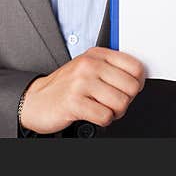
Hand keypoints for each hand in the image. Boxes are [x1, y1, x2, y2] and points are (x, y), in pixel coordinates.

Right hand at [19, 47, 145, 133]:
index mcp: (97, 54)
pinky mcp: (74, 102)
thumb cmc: (66, 87)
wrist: (36, 101)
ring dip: (114, 112)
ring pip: (121, 103)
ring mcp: (81, 82)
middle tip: (112, 103)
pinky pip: (105, 116)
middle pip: (132, 87)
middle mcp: (89, 65)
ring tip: (102, 108)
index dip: (137, 83)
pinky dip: (103, 120)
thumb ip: (111, 69)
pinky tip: (92, 114)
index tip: (128, 89)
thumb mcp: (88, 68)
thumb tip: (139, 79)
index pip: (135, 67)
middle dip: (126, 100)